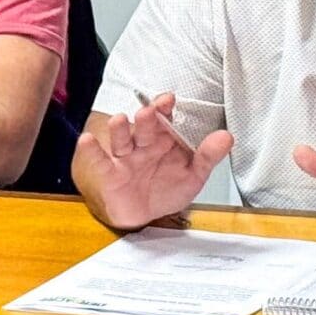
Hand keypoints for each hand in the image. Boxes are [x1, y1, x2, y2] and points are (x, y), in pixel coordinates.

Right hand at [76, 93, 233, 228]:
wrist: (141, 215)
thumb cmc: (164, 188)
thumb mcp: (192, 175)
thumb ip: (208, 156)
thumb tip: (227, 137)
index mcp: (163, 140)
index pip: (164, 118)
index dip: (165, 108)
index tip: (169, 99)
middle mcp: (143, 144)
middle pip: (144, 126)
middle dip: (147, 118)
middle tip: (150, 111)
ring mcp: (124, 157)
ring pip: (121, 139)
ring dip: (120, 129)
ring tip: (120, 120)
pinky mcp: (108, 173)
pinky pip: (99, 160)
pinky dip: (92, 150)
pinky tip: (88, 140)